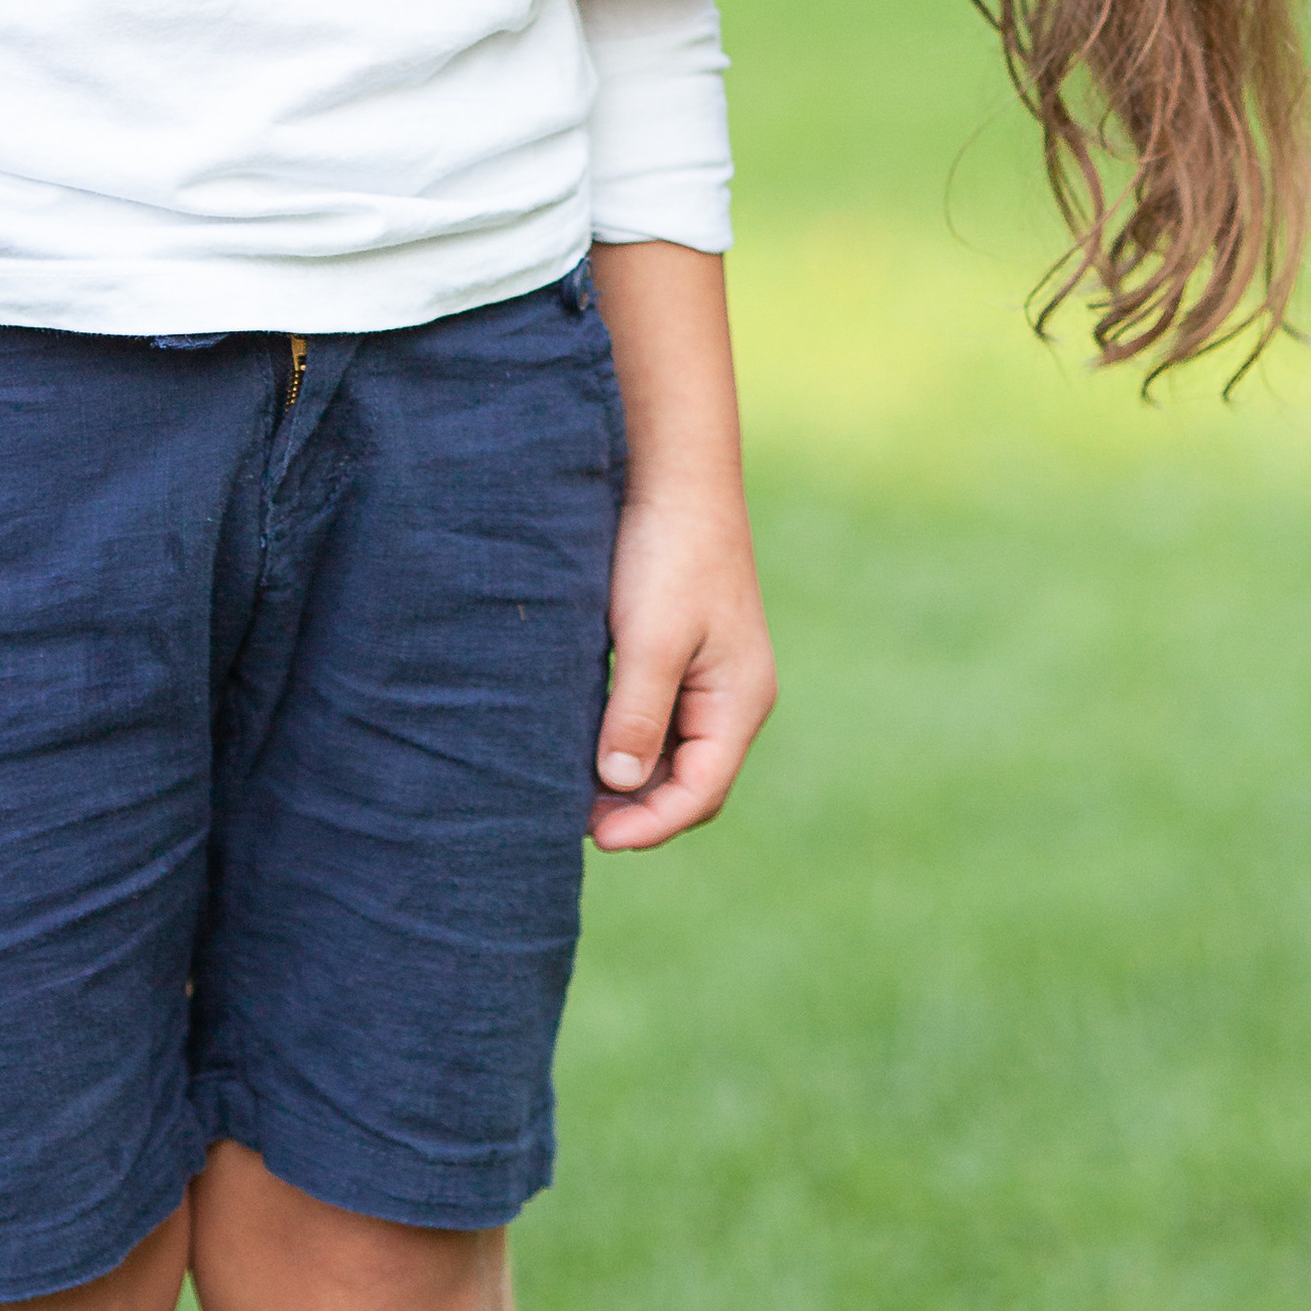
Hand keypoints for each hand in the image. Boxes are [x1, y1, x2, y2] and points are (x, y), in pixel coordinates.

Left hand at [589, 474, 777, 851]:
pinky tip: (582, 741)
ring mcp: (709, 676)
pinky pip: (658, 717)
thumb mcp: (651, 640)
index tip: (595, 838)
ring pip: (672, 753)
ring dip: (629, 778)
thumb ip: (637, 717)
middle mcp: (732, 697)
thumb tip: (619, 788)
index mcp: (740, 701)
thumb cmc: (669, 552)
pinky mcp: (682, 653)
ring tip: (570, 790)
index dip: (650, 825)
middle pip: (690, 782)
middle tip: (574, 820)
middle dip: (639, 810)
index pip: (701, 792)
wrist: (675, 472)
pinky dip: (624, 740)